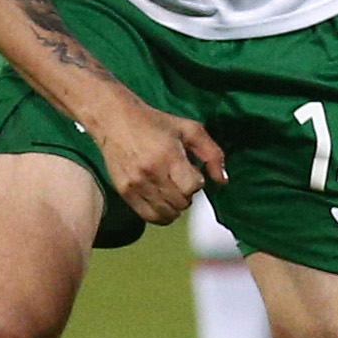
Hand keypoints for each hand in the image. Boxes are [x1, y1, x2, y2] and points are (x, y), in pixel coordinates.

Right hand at [91, 97, 226, 225]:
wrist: (115, 120)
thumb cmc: (154, 123)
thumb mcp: (190, 129)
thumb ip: (212, 154)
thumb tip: (223, 181)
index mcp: (169, 156)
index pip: (193, 187)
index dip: (197, 182)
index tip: (191, 172)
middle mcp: (151, 173)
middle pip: (181, 203)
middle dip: (187, 194)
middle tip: (180, 180)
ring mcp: (135, 185)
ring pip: (167, 214)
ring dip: (175, 205)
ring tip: (171, 189)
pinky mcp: (124, 192)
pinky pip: (149, 217)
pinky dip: (160, 214)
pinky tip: (161, 200)